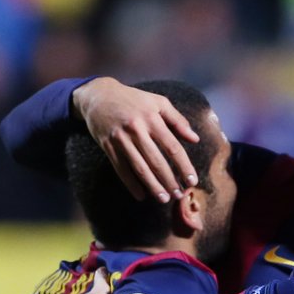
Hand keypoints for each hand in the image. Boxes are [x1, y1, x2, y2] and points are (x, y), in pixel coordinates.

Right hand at [72, 77, 200, 201]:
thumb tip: (195, 139)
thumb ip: (178, 120)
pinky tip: (141, 195)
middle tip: (179, 195)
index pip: (172, 147)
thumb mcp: (158, 102)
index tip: (192, 181)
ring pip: (139, 167)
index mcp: (152, 119)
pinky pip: (121, 169)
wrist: (98, 95)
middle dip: (169, 180)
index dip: (183, 166)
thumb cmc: (133, 99)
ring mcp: (121, 139)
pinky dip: (131, 184)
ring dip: (153, 186)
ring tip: (163, 199)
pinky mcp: (108, 146)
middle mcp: (137, 129)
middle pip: (156, 160)